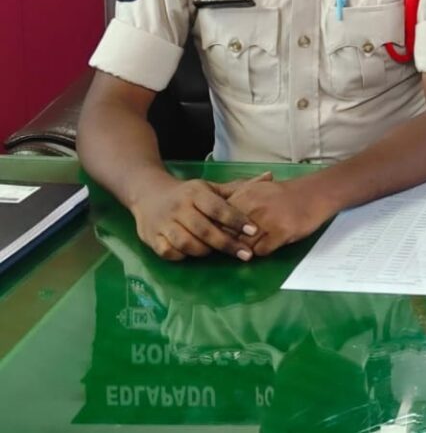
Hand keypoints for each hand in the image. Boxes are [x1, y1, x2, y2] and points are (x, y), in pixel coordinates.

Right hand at [130, 177, 259, 261]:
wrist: (149, 195)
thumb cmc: (188, 194)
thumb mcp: (211, 187)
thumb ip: (238, 188)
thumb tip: (270, 176)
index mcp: (196, 193)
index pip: (218, 208)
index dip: (236, 220)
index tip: (254, 231)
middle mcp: (180, 207)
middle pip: (204, 229)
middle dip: (227, 243)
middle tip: (246, 254)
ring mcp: (164, 224)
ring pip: (186, 243)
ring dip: (205, 251)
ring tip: (219, 253)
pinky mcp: (152, 238)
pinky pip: (169, 252)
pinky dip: (182, 255)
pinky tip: (194, 254)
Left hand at [213, 172, 334, 255]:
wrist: (316, 193)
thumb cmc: (285, 194)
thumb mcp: (257, 191)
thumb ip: (237, 203)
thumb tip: (215, 223)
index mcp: (245, 194)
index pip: (219, 220)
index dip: (219, 231)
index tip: (223, 237)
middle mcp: (254, 206)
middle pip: (229, 235)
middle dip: (232, 242)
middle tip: (238, 245)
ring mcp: (268, 220)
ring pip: (244, 245)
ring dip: (247, 248)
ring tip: (256, 243)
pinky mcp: (281, 232)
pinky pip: (261, 251)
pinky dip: (263, 250)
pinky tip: (271, 242)